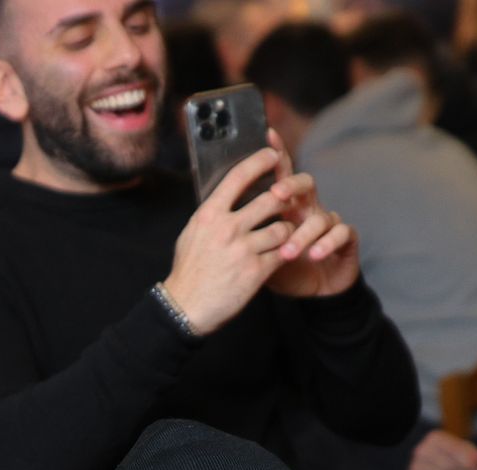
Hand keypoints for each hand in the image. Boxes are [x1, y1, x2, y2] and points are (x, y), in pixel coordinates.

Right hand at [162, 145, 293, 334]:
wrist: (186, 307)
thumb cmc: (189, 271)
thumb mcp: (192, 234)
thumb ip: (212, 214)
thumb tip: (226, 196)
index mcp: (209, 214)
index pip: (239, 176)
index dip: (260, 161)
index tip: (273, 155)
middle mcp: (227, 228)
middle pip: (270, 200)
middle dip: (284, 199)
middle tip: (289, 200)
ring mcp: (243, 250)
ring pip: (282, 228)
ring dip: (287, 231)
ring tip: (283, 235)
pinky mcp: (256, 271)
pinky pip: (282, 253)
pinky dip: (285, 253)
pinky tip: (282, 255)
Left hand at [256, 128, 361, 299]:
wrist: (312, 292)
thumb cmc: (281, 269)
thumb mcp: (256, 251)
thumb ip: (244, 233)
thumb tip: (210, 220)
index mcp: (287, 206)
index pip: (281, 175)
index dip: (277, 154)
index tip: (267, 135)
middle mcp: (308, 208)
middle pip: (305, 184)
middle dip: (291, 186)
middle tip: (276, 194)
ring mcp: (328, 222)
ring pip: (321, 216)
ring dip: (303, 233)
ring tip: (287, 251)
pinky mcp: (345, 239)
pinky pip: (341, 233)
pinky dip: (327, 243)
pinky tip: (314, 255)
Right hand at [406, 431, 476, 469]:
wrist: (437, 468)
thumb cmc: (453, 458)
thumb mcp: (466, 452)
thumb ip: (473, 456)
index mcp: (434, 438)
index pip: (455, 451)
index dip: (468, 462)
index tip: (476, 468)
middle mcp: (421, 450)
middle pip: (450, 467)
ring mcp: (414, 467)